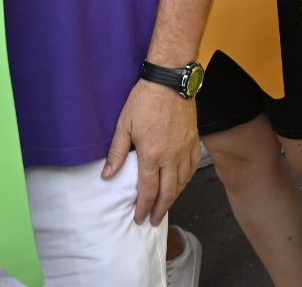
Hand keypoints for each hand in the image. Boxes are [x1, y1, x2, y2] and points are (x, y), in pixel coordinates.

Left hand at [103, 79, 197, 224]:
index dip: (144, 207)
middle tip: (154, 221)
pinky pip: (193, 167)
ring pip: (183, 182)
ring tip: (166, 205)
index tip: (140, 218)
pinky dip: (188, 179)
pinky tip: (182, 183)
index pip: (148, 190)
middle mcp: (171, 157)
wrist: (170, 81)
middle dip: (160, 209)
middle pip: (168, 192)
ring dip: (174, 197)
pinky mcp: (194, 140)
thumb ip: (117, 153)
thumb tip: (107, 175)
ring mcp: (185, 149)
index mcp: (152, 155)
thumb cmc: (145, 100)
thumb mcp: (124, 125)